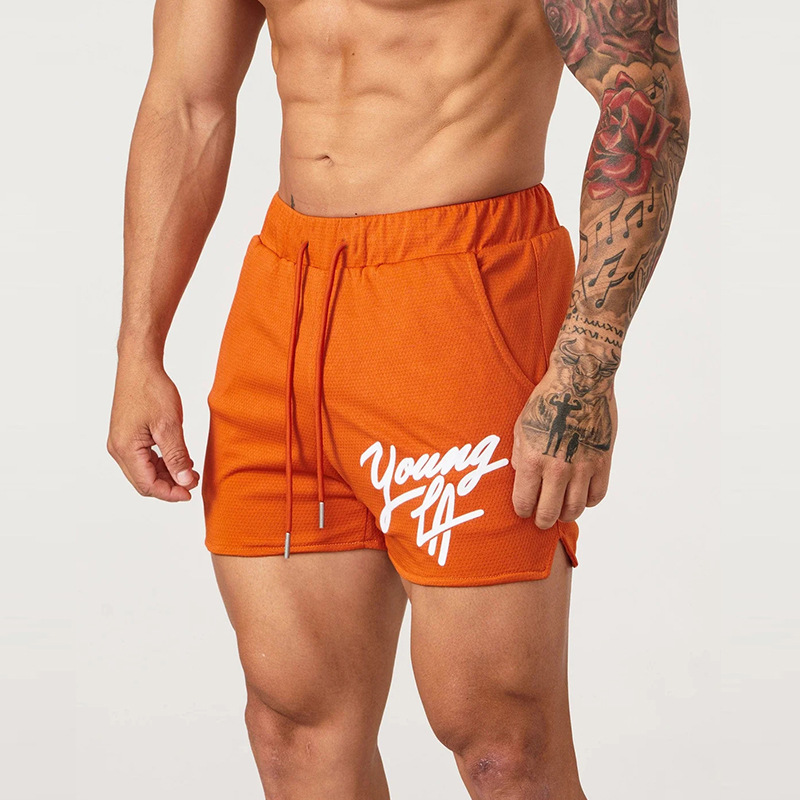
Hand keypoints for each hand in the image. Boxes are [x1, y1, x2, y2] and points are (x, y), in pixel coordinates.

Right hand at [107, 359, 199, 500]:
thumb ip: (176, 456)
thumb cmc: (151, 390)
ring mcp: (121, 442)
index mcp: (125, 449)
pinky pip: (143, 458)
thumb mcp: (169, 425)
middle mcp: (118, 449)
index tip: (190, 492)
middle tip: (193, 481)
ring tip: (189, 471)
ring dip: (167, 474)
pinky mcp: (126, 435)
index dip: (170, 493)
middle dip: (169, 485)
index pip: (148, 485)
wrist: (139, 365)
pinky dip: (161, 462)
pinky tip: (179, 459)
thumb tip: (184, 481)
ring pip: (144, 471)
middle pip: (144, 482)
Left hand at [511, 365, 616, 527]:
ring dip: (565, 514)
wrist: (580, 382)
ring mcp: (582, 467)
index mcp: (532, 459)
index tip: (523, 509)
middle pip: (549, 513)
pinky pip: (597, 495)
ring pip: (575, 510)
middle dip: (542, 520)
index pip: (524, 502)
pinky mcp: (603, 462)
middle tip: (541, 519)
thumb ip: (518, 455)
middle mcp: (557, 468)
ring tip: (560, 509)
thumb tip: (519, 477)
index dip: (522, 510)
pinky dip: (588, 500)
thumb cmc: (547, 401)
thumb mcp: (521, 427)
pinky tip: (580, 494)